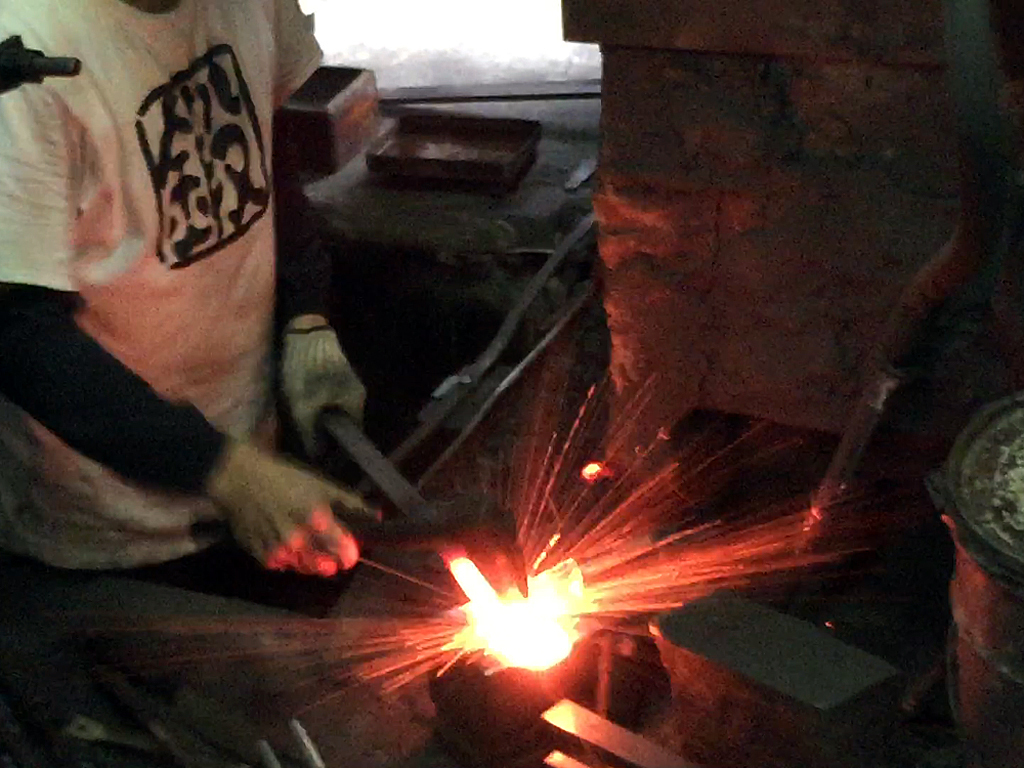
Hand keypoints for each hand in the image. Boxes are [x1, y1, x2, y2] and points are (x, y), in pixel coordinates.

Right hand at [204, 440, 376, 575]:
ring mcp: (279, 551)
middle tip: (332, 554)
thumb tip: (377, 516)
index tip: (351, 553)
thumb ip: (351, 503)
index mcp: (316, 519)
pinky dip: (291, 560)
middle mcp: (298, 540)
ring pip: (306, 568)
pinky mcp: (262, 557)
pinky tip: (290, 546)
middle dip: (332, 561)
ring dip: (313, 562)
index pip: (344, 550)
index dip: (350, 554)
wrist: (241, 481)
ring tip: (311, 548)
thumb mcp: (322, 485)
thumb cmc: (286, 478)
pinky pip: (285, 567)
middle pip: (325, 566)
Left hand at [281, 319, 365, 456]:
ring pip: (332, 409)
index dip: (337, 450)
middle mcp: (356, 393)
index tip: (320, 457)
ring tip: (298, 425)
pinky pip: (326, 396)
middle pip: (342, 423)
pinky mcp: (332, 371)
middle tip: (303, 442)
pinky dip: (314, 403)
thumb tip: (314, 457)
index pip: (351, 436)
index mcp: (355, 403)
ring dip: (317, 418)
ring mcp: (345, 380)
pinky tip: (299, 405)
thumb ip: (309, 435)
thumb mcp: (303, 408)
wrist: (303, 330)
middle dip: (324, 434)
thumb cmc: (306, 371)